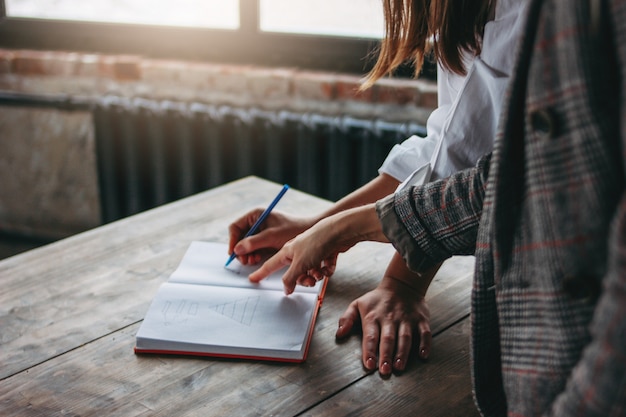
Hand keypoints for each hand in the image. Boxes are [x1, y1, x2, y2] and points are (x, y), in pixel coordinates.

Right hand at [228, 209, 313, 264]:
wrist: (309, 232)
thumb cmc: (292, 229)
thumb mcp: (272, 236)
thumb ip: (254, 242)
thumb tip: (237, 249)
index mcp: (255, 215)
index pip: (235, 227)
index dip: (232, 240)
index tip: (234, 252)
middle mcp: (255, 223)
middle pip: (239, 238)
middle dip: (240, 250)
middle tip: (245, 261)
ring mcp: (260, 233)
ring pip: (245, 246)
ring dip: (247, 255)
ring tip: (253, 261)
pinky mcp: (265, 242)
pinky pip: (253, 250)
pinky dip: (253, 256)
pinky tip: (257, 260)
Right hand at [248, 204, 386, 292]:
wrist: (338, 231)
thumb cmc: (316, 243)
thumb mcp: (299, 264)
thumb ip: (290, 278)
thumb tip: (286, 289)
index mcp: (287, 251)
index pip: (271, 264)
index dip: (261, 272)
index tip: (252, 278)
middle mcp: (298, 250)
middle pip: (294, 272)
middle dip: (302, 279)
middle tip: (309, 280)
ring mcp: (312, 251)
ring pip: (310, 271)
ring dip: (315, 275)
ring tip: (320, 273)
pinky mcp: (325, 252)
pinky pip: (323, 267)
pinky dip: (326, 269)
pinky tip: (329, 266)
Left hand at [335, 275, 431, 376]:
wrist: (401, 284)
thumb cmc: (377, 300)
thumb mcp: (357, 304)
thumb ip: (347, 319)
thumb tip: (339, 334)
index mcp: (373, 316)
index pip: (370, 335)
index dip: (369, 350)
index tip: (369, 364)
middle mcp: (390, 318)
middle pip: (388, 338)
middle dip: (386, 355)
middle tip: (384, 371)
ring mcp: (406, 318)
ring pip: (405, 336)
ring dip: (402, 352)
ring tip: (399, 366)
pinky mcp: (421, 319)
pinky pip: (424, 332)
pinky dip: (425, 344)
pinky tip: (423, 355)